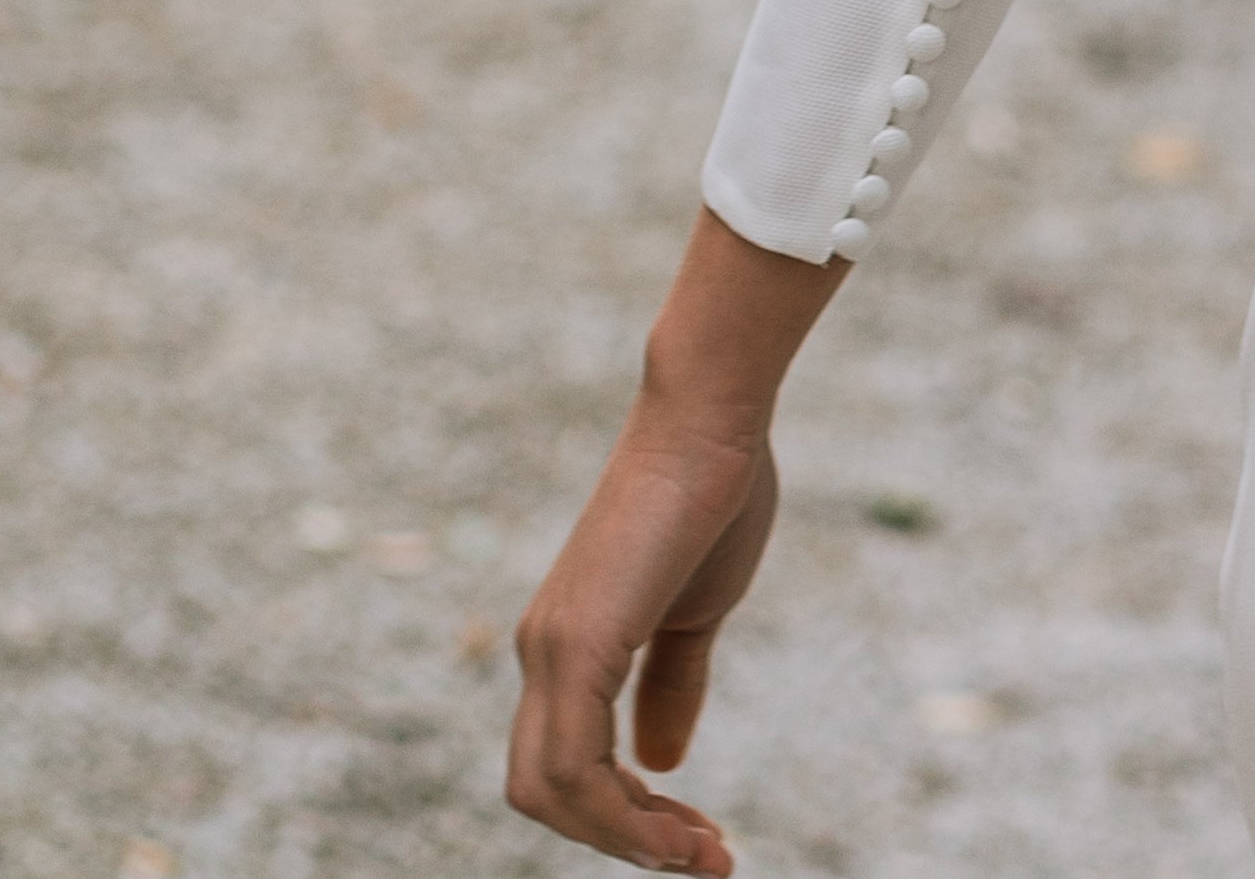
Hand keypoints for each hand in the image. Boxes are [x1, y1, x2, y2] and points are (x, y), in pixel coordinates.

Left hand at [507, 214, 840, 867]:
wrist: (711, 420)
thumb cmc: (712, 498)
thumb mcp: (696, 613)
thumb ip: (670, 684)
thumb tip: (661, 762)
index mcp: (567, 645)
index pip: (565, 767)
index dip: (624, 816)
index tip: (700, 837)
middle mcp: (542, 653)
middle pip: (543, 795)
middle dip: (622, 841)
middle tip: (704, 859)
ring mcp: (552, 648)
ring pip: (551, 794)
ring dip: (629, 841)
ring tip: (705, 858)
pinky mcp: (577, 642)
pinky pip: (575, 765)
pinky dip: (625, 814)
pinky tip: (682, 829)